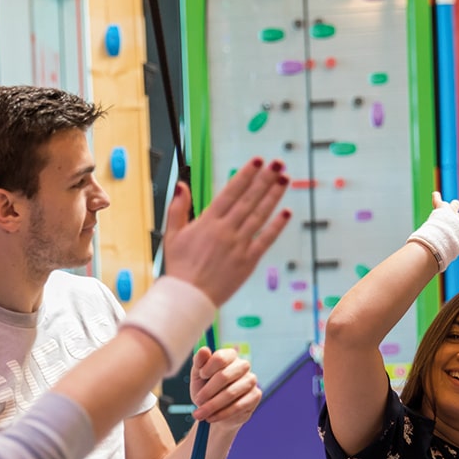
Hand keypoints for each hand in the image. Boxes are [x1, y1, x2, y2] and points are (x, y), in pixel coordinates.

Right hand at [163, 159, 290, 305]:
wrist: (187, 297)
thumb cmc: (179, 268)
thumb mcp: (172, 235)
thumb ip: (177, 208)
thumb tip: (181, 185)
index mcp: (207, 222)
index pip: (231, 192)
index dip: (246, 175)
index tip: (258, 161)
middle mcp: (225, 230)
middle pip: (249, 199)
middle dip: (265, 179)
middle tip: (278, 163)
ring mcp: (238, 245)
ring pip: (260, 215)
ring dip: (273, 196)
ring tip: (284, 179)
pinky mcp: (248, 261)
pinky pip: (265, 240)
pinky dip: (276, 226)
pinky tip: (286, 212)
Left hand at [190, 347, 259, 427]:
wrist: (215, 412)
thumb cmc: (206, 390)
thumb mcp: (198, 377)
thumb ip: (199, 363)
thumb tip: (203, 349)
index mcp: (229, 356)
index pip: (220, 357)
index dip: (208, 368)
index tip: (201, 376)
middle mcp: (243, 366)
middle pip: (225, 376)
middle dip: (207, 391)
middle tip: (197, 401)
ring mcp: (251, 380)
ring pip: (230, 393)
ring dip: (212, 405)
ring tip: (200, 413)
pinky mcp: (255, 396)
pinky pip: (238, 406)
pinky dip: (221, 413)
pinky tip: (211, 417)